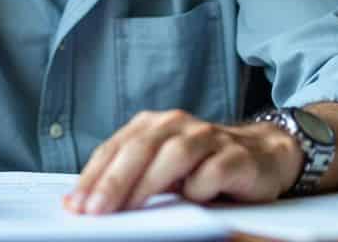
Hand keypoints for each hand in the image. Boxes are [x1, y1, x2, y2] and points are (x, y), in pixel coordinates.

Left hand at [65, 109, 302, 213]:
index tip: (75, 205)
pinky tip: (192, 200)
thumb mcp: (161, 168)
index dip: (93, 177)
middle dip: (113, 181)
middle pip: (140, 149)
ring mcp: (209, 138)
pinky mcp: (236, 157)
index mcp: (153, 125)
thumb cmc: (202, 165)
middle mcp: (178, 125)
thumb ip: (129, 179)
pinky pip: (214, 170)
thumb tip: (82, 204)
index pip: (115, 149)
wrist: (262, 154)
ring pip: (173, 155)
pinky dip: (200, 186)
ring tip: (131, 210)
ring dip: (148, 183)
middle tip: (94, 211)